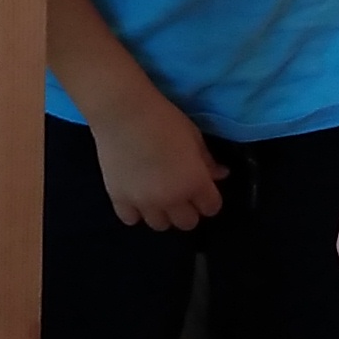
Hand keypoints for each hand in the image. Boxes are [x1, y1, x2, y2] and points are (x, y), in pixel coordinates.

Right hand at [89, 85, 222, 231]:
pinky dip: (136, 212)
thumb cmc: (163, 119)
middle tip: (181, 193)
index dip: (209, 199)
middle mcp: (171, 200)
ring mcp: (143, 203)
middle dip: (188, 210)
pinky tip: (136, 196)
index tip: (203, 189)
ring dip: (163, 213)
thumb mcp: (194, 137)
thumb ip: (207, 161)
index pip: (211, 208)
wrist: (123, 113)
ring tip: (157, 196)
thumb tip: (220, 175)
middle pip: (187, 223)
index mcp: (194, 183)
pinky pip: (131, 219)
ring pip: (160, 225)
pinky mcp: (119, 199)